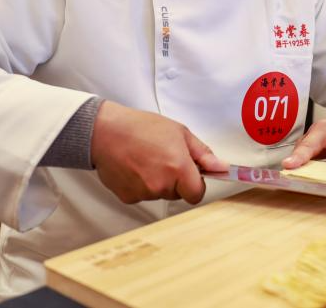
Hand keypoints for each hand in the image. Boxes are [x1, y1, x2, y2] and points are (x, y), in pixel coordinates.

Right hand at [90, 101, 227, 204]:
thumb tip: (220, 167)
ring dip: (157, 182)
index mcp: (178, 168)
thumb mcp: (179, 132)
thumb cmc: (140, 128)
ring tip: (146, 159)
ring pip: (160, 194)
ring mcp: (144, 193)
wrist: (105, 131)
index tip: (191, 174)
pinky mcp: (128, 197)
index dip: (195, 185)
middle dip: (175, 180)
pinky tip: (134, 166)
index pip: (197, 194)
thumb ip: (202, 154)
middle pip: (178, 193)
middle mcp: (162, 185)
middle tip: (164, 158)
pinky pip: (142, 195)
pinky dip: (140, 185)